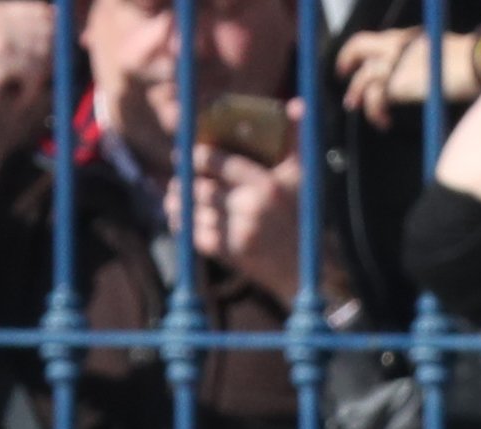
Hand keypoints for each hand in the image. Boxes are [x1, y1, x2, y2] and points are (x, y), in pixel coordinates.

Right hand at [0, 1, 53, 155]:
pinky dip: (31, 90)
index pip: (39, 10)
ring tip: (23, 88)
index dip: (51, 33)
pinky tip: (19, 98)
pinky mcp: (1, 56)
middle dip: (48, 57)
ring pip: (44, 53)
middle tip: (34, 77)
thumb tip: (58, 21)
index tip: (47, 55)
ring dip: (40, 76)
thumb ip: (20, 32)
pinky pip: (35, 72)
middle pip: (46, 31)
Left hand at [167, 118, 304, 304]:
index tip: (194, 156)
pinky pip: (189, 231)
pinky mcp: (226, 253)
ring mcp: (237, 232)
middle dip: (186, 180)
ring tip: (177, 194)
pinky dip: (181, 223)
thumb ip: (299, 138)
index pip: (213, 161)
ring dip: (178, 200)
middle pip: (197, 185)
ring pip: (189, 207)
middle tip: (182, 176)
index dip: (196, 156)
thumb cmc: (301, 218)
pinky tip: (183, 217)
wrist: (302, 272)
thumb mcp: (303, 178)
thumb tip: (299, 103)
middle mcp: (251, 209)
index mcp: (267, 186)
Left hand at [336, 27, 472, 128]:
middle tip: (342, 77)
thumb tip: (427, 69)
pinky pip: (376, 99)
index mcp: (405, 37)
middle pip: (358, 47)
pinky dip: (375, 111)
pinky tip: (383, 121)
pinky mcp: (397, 84)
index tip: (356, 60)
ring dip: (358, 94)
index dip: (361, 50)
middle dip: (346, 61)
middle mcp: (395, 46)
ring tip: (356, 107)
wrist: (475, 63)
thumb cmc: (468, 60)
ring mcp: (394, 63)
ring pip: (363, 78)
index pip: (375, 39)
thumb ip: (425, 57)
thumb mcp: (441, 50)